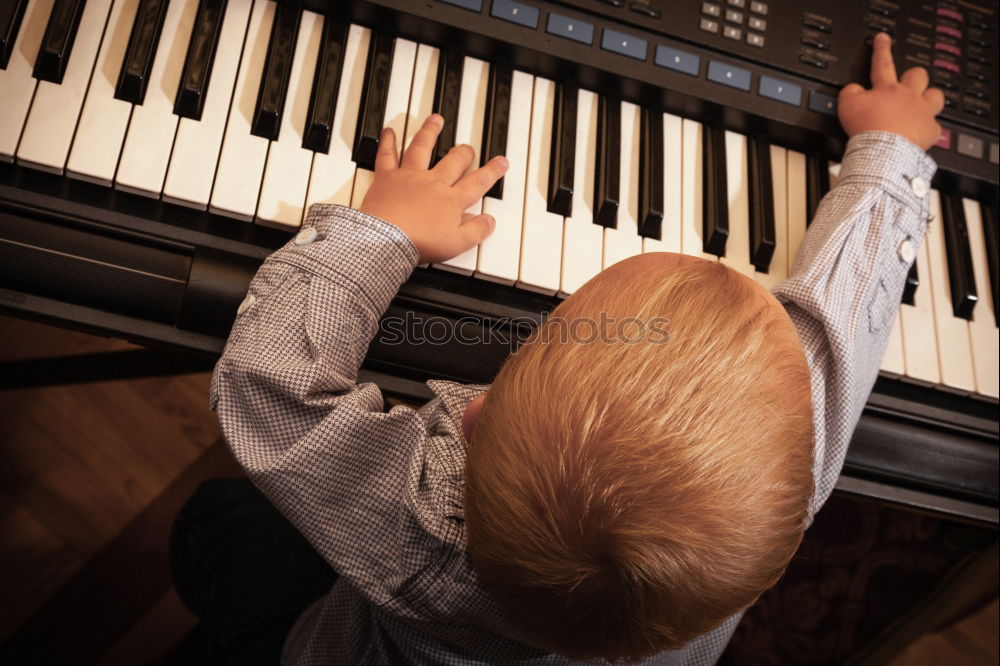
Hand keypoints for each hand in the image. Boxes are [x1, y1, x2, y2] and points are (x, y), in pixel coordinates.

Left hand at [358, 114, 508, 263]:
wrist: (386, 238)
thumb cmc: (420, 241)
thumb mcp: (457, 244)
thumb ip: (476, 231)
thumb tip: (489, 221)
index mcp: (451, 200)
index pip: (477, 183)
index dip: (491, 172)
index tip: (501, 162)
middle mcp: (432, 182)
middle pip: (452, 162)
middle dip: (463, 153)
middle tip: (468, 148)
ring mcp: (409, 177)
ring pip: (422, 148)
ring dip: (430, 132)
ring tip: (436, 120)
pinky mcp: (387, 178)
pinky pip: (387, 155)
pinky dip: (388, 142)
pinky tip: (389, 132)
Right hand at [838, 32, 944, 150]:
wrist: (884, 150)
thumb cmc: (867, 128)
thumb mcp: (846, 105)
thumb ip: (850, 92)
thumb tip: (853, 88)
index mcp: (887, 89)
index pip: (883, 63)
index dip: (881, 49)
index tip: (883, 39)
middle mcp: (908, 97)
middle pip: (917, 75)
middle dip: (913, 75)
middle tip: (907, 81)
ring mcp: (922, 113)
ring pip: (935, 96)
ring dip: (929, 98)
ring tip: (923, 104)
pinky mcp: (930, 131)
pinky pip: (935, 127)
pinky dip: (928, 130)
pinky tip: (921, 133)